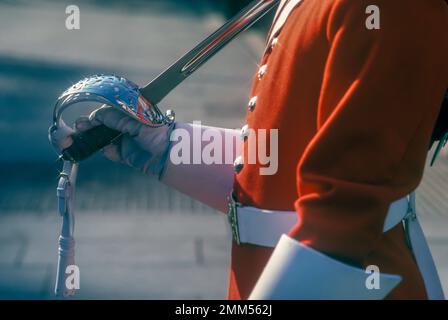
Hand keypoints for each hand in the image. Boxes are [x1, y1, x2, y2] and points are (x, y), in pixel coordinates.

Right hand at [49, 105, 173, 177]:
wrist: (166, 150)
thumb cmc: (152, 128)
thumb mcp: (129, 118)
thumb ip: (110, 116)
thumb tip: (93, 118)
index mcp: (126, 113)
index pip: (105, 113)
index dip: (93, 117)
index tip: (84, 122)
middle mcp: (124, 126)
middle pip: (100, 126)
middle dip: (88, 128)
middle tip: (77, 130)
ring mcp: (124, 140)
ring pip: (102, 140)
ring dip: (92, 140)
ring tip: (83, 140)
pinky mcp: (125, 154)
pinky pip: (111, 152)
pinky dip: (108, 152)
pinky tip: (109, 149)